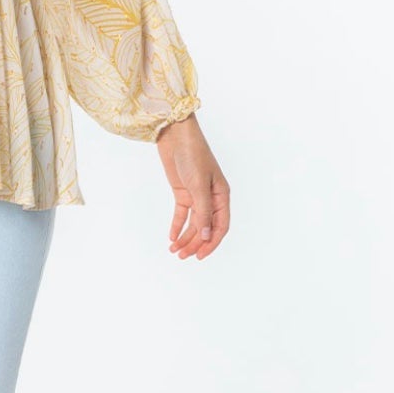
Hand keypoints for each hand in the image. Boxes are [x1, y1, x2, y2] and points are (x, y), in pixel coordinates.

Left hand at [156, 116, 228, 259]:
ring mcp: (196, 195)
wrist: (176, 135)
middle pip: (205, 228)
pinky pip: (182, 214)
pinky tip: (171, 237)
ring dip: (185, 237)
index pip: (220, 226)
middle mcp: (211, 198)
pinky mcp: (183, 192)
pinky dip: (177, 226)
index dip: (211, 243)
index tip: (200, 256)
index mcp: (221, 196)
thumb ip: (202, 211)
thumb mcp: (199, 185)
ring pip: (193, 223)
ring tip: (174, 251)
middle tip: (182, 257)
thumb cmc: (193, 155)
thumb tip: (206, 236)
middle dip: (194, 243)